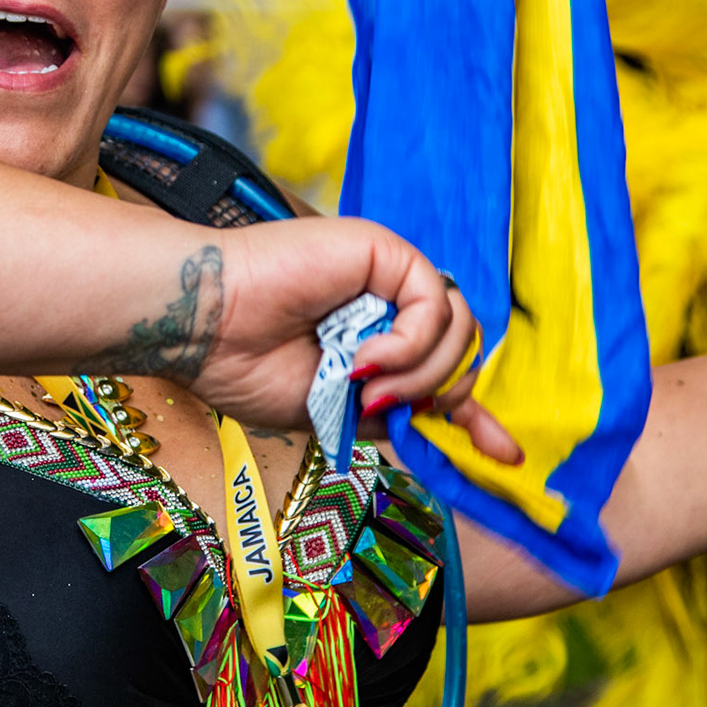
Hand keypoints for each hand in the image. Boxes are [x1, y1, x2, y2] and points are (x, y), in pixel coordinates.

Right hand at [193, 218, 520, 463]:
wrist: (202, 328)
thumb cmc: (245, 365)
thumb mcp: (337, 409)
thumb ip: (395, 407)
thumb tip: (453, 418)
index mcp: (373, 340)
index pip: (444, 371)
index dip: (475, 413)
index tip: (504, 455)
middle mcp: (386, 303)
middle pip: (460, 350)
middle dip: (439, 392)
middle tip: (382, 405)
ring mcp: (387, 275)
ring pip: (458, 329)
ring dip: (419, 372)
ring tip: (365, 384)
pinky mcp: (384, 251)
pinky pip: (434, 304)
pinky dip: (410, 343)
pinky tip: (365, 358)